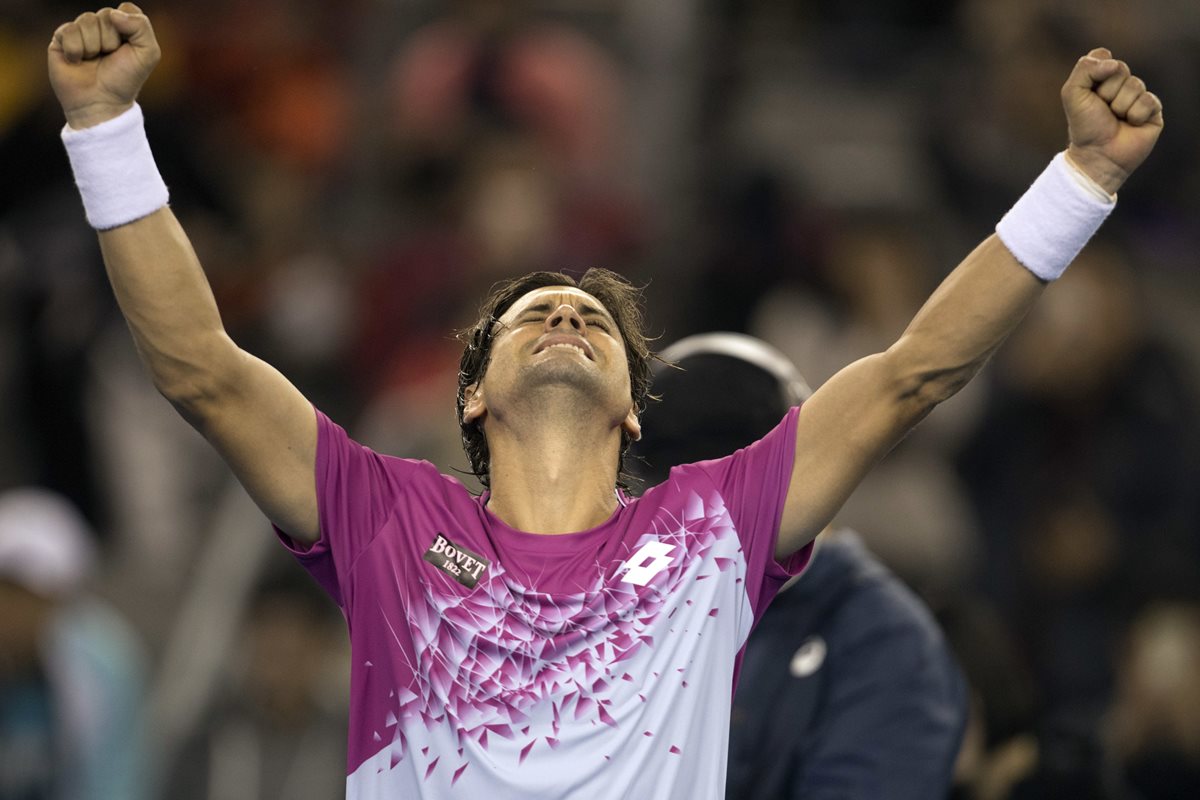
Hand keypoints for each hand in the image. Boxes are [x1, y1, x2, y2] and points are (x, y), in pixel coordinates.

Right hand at [48, 3, 160, 129]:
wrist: (100, 102)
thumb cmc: (124, 80)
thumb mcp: (148, 54)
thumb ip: (141, 27)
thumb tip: (113, 14)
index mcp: (124, 28)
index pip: (126, 9)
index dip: (128, 28)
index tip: (128, 49)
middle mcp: (102, 27)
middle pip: (106, 15)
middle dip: (111, 40)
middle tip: (109, 58)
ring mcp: (81, 32)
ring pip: (87, 20)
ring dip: (94, 46)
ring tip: (94, 61)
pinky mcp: (61, 38)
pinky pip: (69, 30)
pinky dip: (76, 49)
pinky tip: (77, 61)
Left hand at [1062, 48, 1163, 194]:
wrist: (1097, 155)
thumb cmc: (1084, 126)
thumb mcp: (1072, 93)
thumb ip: (1085, 69)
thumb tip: (1114, 64)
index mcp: (1100, 78)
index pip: (1103, 55)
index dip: (1096, 70)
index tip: (1090, 90)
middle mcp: (1119, 84)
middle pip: (1120, 68)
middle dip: (1106, 91)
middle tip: (1102, 109)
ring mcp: (1137, 96)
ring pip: (1134, 84)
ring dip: (1120, 105)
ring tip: (1115, 119)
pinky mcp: (1153, 109)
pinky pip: (1148, 100)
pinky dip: (1135, 114)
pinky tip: (1131, 124)